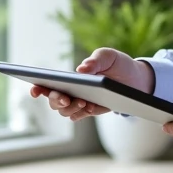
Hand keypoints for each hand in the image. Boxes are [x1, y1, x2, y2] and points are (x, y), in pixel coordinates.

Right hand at [29, 47, 155, 122]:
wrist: (137, 80)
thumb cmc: (117, 64)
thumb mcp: (108, 56)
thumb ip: (95, 60)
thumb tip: (81, 70)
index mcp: (69, 76)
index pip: (47, 83)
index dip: (37, 87)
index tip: (35, 89)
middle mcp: (71, 90)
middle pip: (52, 100)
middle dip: (55, 99)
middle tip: (65, 97)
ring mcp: (79, 102)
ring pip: (63, 111)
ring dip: (69, 108)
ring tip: (83, 102)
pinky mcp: (91, 110)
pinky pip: (78, 116)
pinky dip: (80, 113)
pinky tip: (89, 107)